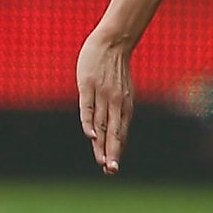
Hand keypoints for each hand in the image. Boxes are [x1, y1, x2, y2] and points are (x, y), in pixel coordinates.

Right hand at [76, 28, 133, 174]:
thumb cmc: (114, 68)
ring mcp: (102, 95)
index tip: (113, 168)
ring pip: (101, 124)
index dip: (116, 150)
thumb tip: (110, 127)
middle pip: (113, 132)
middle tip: (111, 171)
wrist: (113, 41)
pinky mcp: (88, 86)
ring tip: (102, 162)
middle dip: (112, 153)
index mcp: (124, 105)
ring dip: (101, 144)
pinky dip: (89, 122)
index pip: (119, 133)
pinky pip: (88, 108)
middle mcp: (115, 102)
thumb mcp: (120, 89)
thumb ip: (116, 108)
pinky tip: (90, 136)